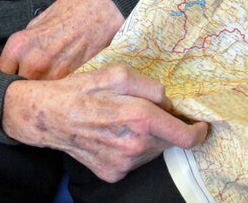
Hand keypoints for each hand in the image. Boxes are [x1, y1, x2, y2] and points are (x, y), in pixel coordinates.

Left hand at [0, 0, 123, 79]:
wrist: (104, 11)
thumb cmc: (74, 10)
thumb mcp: (39, 19)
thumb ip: (26, 42)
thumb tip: (18, 57)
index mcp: (19, 45)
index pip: (0, 74)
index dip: (3, 77)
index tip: (8, 78)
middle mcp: (32, 63)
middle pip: (16, 87)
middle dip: (20, 86)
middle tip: (26, 85)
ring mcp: (52, 74)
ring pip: (36, 93)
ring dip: (38, 91)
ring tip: (44, 88)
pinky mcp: (70, 80)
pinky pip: (55, 91)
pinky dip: (56, 91)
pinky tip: (60, 85)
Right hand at [2, 66, 208, 182]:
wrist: (47, 116)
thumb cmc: (83, 89)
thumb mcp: (120, 74)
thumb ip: (152, 87)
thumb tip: (169, 101)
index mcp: (140, 119)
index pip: (185, 136)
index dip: (198, 131)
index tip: (201, 125)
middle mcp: (134, 146)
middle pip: (169, 141)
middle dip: (167, 127)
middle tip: (150, 112)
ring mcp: (122, 164)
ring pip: (152, 151)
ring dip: (149, 137)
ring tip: (126, 121)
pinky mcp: (111, 173)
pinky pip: (134, 161)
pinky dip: (132, 148)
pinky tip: (115, 134)